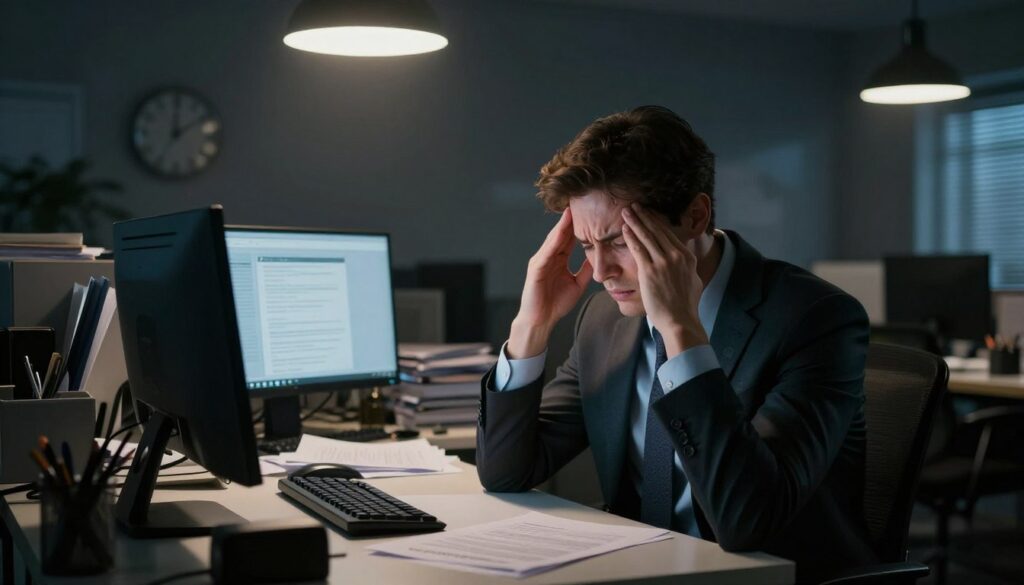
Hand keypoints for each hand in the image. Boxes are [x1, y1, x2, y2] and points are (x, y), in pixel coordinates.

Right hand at [508, 209, 593, 357]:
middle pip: (561, 235)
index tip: (591, 212)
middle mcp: (548, 257)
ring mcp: (541, 261)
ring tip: (571, 212)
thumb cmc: (555, 304)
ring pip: (553, 240)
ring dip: (562, 226)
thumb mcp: (577, 284)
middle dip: (570, 220)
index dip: (580, 226)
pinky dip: (553, 242)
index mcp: (558, 260)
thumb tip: (598, 258)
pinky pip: (546, 252)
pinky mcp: (535, 269)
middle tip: (581, 202)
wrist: (541, 321)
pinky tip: (560, 233)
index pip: (570, 238)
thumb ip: (585, 271)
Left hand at [621, 204, 707, 356]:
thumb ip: (686, 268)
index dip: (656, 222)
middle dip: (644, 216)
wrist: (680, 321)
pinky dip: (631, 237)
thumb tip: (683, 262)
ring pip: (647, 236)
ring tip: (627, 212)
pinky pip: (638, 249)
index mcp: (687, 257)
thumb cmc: (685, 306)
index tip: (648, 214)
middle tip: (634, 206)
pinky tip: (624, 228)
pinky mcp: (650, 271)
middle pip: (657, 231)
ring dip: (635, 222)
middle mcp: (676, 256)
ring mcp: (663, 262)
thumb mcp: (693, 281)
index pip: (669, 234)